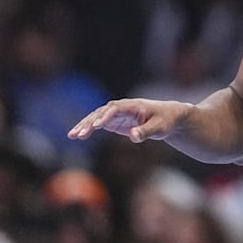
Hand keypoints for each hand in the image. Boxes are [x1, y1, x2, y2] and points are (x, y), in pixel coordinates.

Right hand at [67, 98, 191, 143]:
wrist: (168, 117)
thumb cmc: (165, 120)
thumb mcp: (159, 127)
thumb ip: (145, 132)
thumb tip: (133, 137)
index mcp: (133, 105)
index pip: (115, 108)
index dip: (105, 116)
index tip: (96, 126)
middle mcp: (122, 107)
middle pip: (101, 112)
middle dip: (89, 122)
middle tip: (78, 134)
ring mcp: (117, 114)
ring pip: (97, 117)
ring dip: (85, 125)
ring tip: (73, 136)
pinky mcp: (115, 121)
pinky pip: (98, 123)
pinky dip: (88, 128)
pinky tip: (78, 136)